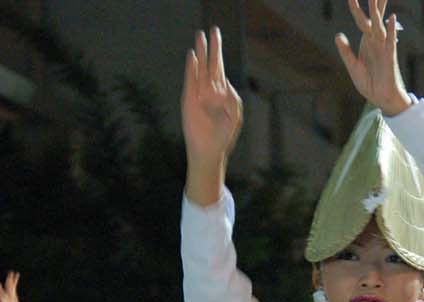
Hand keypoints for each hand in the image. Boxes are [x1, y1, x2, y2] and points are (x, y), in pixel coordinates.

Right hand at [181, 27, 242, 204]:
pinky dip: (191, 68)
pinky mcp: (189, 99)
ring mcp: (198, 94)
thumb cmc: (223, 136)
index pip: (221, 70)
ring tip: (200, 36)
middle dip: (212, 47)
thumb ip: (233, 100)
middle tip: (212, 30)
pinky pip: (190, 80)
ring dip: (201, 52)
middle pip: (211, 63)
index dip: (220, 55)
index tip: (218, 40)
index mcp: (222, 94)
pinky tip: (192, 56)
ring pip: (200, 68)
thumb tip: (225, 83)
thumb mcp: (234, 117)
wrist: (208, 151)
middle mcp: (210, 91)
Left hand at [334, 0, 411, 115]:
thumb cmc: (368, 82)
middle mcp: (375, 40)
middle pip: (374, 17)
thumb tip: (338, 35)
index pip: (361, 19)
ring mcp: (383, 46)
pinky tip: (392, 18)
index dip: (356, 7)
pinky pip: (390, 40)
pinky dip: (390, 29)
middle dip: (373, 3)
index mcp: (366, 41)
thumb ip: (345, 51)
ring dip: (379, 11)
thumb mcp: (352, 66)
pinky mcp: (389, 56)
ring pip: (380, 25)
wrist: (379, 97)